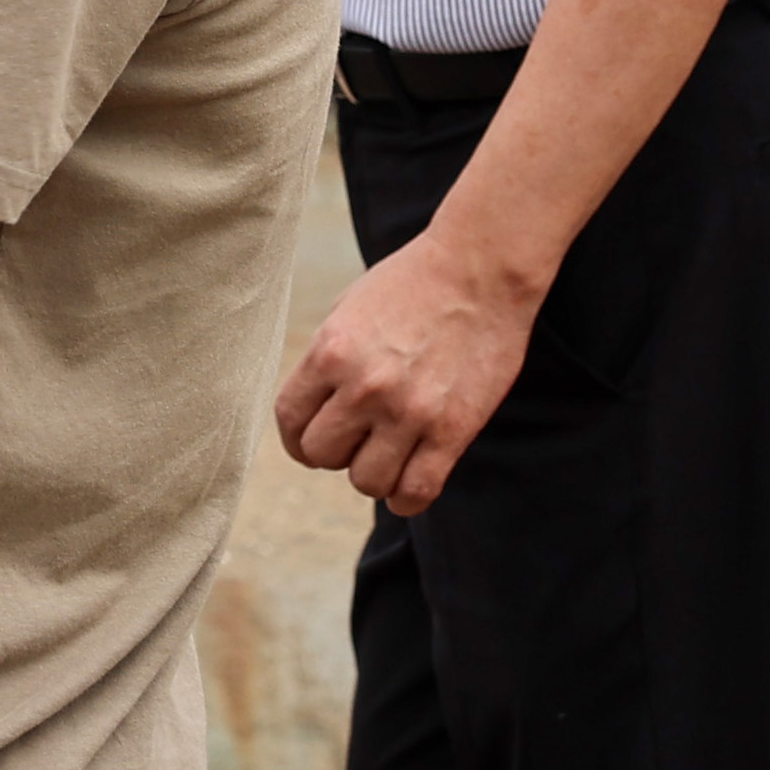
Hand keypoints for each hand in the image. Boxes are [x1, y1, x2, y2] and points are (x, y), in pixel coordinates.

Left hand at [274, 231, 538, 514]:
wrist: (479, 271)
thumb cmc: (411, 284)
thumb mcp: (347, 309)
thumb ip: (327, 360)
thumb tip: (314, 407)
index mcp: (330, 352)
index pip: (289, 420)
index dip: (296, 438)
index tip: (311, 440)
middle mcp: (363, 386)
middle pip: (322, 455)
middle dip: (334, 454)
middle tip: (356, 441)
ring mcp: (408, 412)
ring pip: (366, 481)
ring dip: (372, 474)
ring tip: (386, 455)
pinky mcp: (452, 430)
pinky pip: (417, 491)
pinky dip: (405, 498)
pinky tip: (407, 484)